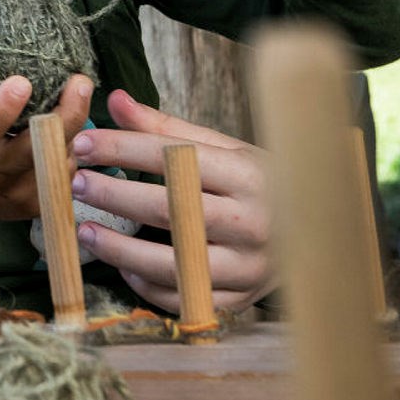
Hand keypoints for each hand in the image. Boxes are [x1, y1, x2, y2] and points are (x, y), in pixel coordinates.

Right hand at [0, 12, 90, 229]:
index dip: (2, 109)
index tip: (22, 81)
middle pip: (34, 147)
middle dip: (64, 115)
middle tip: (80, 80)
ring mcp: (15, 192)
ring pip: (56, 159)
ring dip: (74, 128)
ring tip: (82, 94)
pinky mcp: (34, 204)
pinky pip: (63, 175)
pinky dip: (71, 150)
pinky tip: (77, 128)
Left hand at [64, 89, 273, 311]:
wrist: (324, 233)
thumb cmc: (262, 183)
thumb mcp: (225, 148)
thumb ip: (167, 129)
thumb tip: (112, 99)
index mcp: (249, 174)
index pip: (176, 158)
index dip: (124, 149)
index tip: (82, 144)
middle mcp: (252, 222)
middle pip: (171, 210)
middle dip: (115, 196)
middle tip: (75, 183)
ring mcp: (247, 267)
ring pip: (173, 263)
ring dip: (120, 249)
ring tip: (83, 230)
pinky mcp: (240, 300)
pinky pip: (184, 298)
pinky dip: (147, 285)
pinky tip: (123, 266)